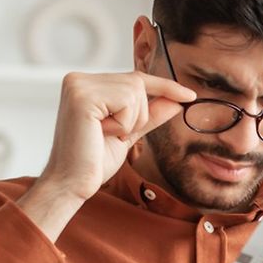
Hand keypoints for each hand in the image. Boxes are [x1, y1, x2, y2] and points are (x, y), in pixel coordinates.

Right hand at [37, 71, 195, 200]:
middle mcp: (78, 79)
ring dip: (130, 121)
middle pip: (137, 83)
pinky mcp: (82, 96)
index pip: (134, 78)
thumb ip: (149, 116)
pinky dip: (123, 123)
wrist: (72, 185)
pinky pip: (127, 102)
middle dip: (139, 115)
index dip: (164, 86)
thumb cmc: (93, 162)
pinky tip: (101, 133)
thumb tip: (176, 102)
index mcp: (86, 85)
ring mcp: (78, 85)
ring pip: (135, 92)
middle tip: (114, 135)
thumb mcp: (128, 134)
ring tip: (105, 134)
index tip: (189, 95)